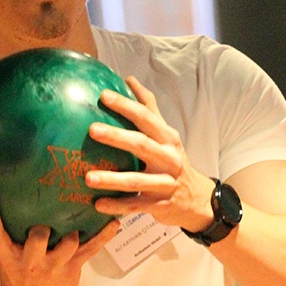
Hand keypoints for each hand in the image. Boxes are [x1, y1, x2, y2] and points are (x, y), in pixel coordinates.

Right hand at [0, 196, 119, 285]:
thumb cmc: (18, 279)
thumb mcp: (7, 258)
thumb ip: (10, 234)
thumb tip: (11, 200)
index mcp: (8, 257)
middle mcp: (30, 262)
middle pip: (38, 238)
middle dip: (43, 227)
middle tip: (46, 219)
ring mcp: (53, 267)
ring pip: (68, 242)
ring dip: (73, 231)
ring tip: (78, 217)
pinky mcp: (71, 270)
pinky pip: (90, 250)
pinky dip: (103, 236)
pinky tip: (114, 224)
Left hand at [85, 76, 214, 231]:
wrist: (197, 199)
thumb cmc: (173, 161)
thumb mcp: (167, 135)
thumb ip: (149, 108)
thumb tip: (129, 79)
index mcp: (167, 138)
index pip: (146, 117)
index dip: (126, 106)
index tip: (103, 96)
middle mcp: (169, 158)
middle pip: (141, 145)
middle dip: (116, 137)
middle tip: (92, 130)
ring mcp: (165, 183)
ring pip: (136, 181)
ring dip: (112, 180)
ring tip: (88, 178)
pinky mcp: (159, 206)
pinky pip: (135, 206)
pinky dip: (117, 206)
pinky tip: (97, 205)